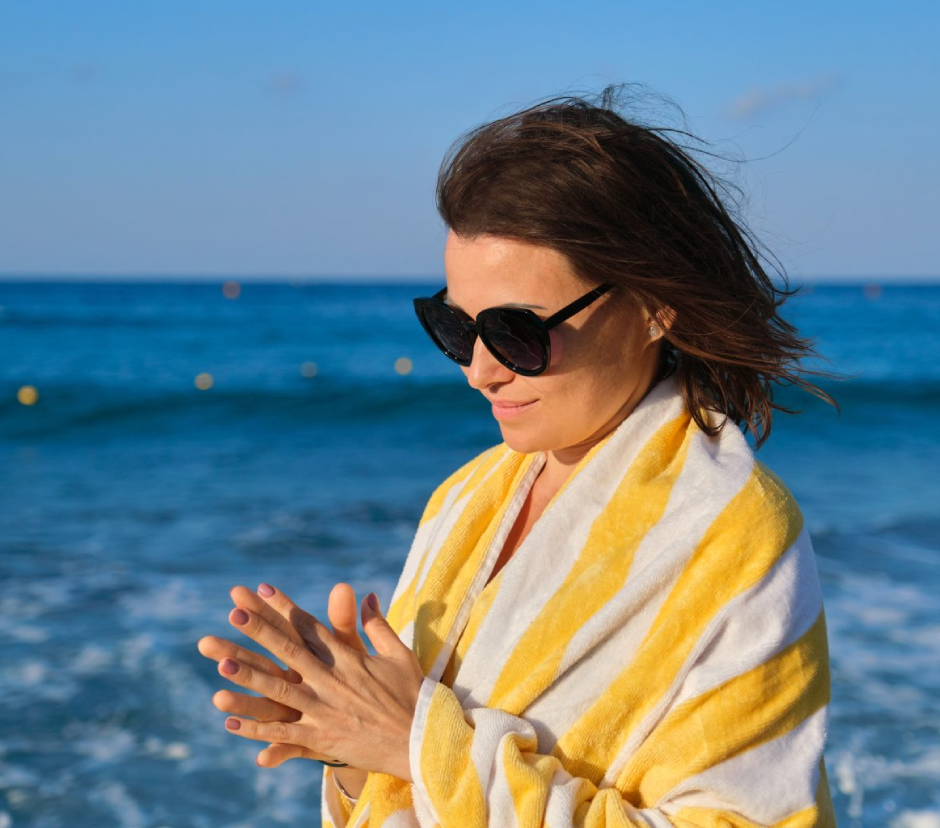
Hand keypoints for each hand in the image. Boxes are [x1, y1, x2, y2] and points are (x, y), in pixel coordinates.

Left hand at [215, 584, 424, 780]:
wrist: (422, 741)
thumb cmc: (413, 694)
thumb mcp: (398, 654)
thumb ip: (377, 625)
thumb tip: (368, 595)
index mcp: (348, 657)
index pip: (310, 626)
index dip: (284, 607)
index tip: (261, 589)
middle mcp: (332, 679)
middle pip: (289, 651)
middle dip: (260, 631)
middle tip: (234, 614)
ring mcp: (325, 709)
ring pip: (280, 691)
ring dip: (250, 677)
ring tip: (221, 665)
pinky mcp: (322, 738)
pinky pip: (284, 733)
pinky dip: (257, 729)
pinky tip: (229, 722)